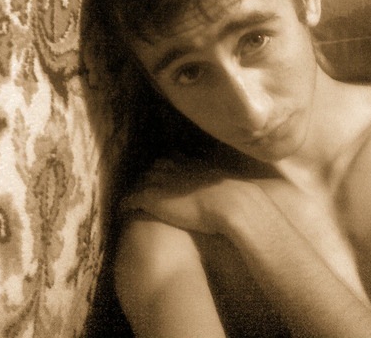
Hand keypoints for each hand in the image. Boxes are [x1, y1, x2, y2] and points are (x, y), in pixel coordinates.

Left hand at [121, 157, 258, 234]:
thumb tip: (247, 195)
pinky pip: (133, 198)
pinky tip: (123, 209)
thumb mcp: (235, 188)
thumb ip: (232, 188)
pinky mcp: (153, 197)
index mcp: (196, 165)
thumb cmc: (239, 199)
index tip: (167, 171)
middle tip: (146, 184)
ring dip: (139, 187)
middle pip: (157, 166)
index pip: (176, 160)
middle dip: (151, 174)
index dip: (170, 166)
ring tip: (135, 196)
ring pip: (143, 179)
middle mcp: (177, 169)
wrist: (232, 203)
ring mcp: (164, 181)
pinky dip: (127, 203)